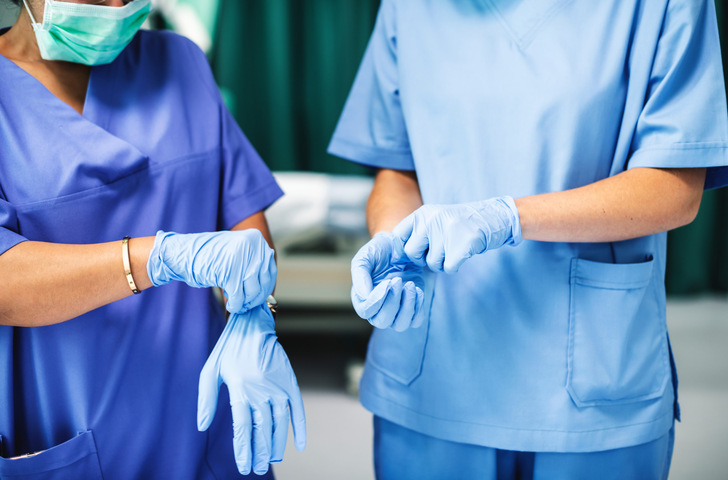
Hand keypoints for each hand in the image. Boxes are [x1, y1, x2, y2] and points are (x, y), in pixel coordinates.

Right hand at [146, 229, 275, 312]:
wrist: (182, 253)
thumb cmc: (209, 256)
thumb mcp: (236, 252)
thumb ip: (253, 265)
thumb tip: (269, 292)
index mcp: (256, 238)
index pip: (270, 269)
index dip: (265, 287)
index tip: (258, 297)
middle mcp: (251, 246)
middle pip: (264, 281)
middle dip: (255, 297)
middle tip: (247, 304)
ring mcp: (241, 258)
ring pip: (252, 291)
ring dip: (245, 302)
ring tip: (237, 303)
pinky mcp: (230, 273)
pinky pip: (239, 297)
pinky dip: (236, 305)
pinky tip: (231, 306)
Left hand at [197, 305, 305, 475]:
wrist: (253, 325)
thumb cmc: (228, 349)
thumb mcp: (210, 371)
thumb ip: (206, 400)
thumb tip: (201, 427)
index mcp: (240, 389)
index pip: (243, 428)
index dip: (244, 449)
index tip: (243, 466)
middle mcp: (261, 390)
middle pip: (262, 430)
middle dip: (259, 453)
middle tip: (255, 469)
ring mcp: (278, 386)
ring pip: (280, 423)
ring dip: (277, 444)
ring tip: (271, 460)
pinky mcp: (289, 381)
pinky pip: (297, 409)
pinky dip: (299, 427)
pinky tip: (298, 444)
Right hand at [351, 232, 425, 330]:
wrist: (400, 245)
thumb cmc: (379, 251)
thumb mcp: (365, 257)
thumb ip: (360, 275)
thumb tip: (364, 296)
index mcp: (362, 298)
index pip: (366, 311)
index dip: (376, 300)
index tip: (387, 282)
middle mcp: (377, 308)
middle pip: (382, 322)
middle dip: (392, 303)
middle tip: (398, 280)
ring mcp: (395, 310)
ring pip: (400, 325)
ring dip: (407, 307)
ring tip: (410, 285)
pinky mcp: (411, 307)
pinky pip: (416, 320)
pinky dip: (418, 307)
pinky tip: (417, 289)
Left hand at [392, 196, 521, 273]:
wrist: (493, 217)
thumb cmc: (460, 223)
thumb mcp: (436, 218)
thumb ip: (418, 231)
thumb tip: (398, 252)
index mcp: (422, 213)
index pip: (397, 235)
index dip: (404, 247)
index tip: (416, 251)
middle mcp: (431, 221)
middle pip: (411, 253)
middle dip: (422, 259)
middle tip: (437, 253)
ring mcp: (446, 232)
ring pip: (431, 264)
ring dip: (442, 263)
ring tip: (453, 249)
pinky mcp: (461, 245)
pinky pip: (447, 268)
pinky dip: (454, 267)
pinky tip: (461, 255)